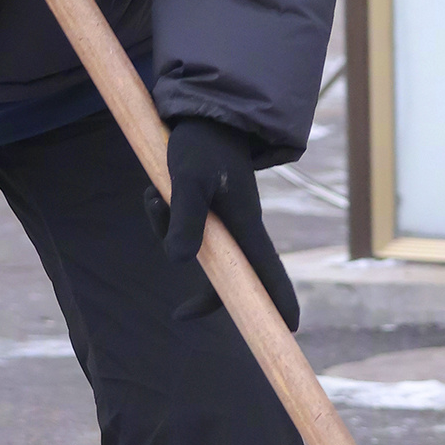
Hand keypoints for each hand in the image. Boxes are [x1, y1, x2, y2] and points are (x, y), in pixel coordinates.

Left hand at [147, 117, 299, 331]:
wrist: (198, 115)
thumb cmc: (200, 145)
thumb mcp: (187, 181)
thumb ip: (184, 220)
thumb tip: (179, 263)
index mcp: (246, 224)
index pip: (268, 271)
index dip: (280, 301)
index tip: (290, 329)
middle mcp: (239, 226)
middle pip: (228, 275)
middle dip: (203, 292)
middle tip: (180, 314)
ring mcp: (222, 218)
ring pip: (197, 249)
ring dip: (167, 229)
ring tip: (154, 196)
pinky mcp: (205, 208)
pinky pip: (182, 228)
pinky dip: (164, 215)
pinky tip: (153, 192)